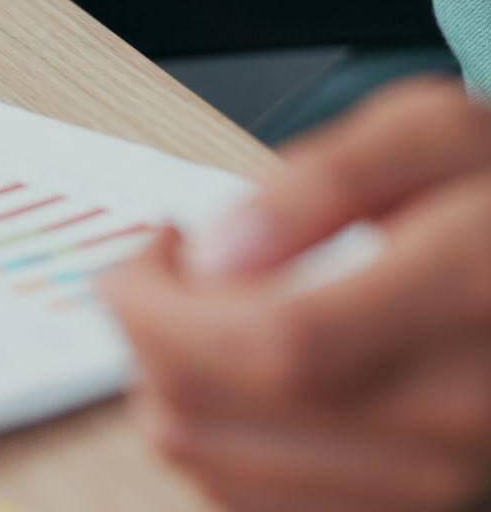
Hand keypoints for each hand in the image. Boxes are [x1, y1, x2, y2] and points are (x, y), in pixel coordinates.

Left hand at [101, 79, 490, 511]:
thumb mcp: (435, 134)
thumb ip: (327, 179)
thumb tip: (219, 251)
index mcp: (466, 294)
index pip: (271, 340)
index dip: (170, 298)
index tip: (156, 248)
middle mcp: (456, 406)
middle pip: (218, 411)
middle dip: (148, 332)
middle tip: (163, 274)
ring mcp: (436, 473)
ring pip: (214, 464)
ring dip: (169, 385)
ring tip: (202, 316)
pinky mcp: (409, 506)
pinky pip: (250, 498)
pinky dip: (211, 436)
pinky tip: (233, 374)